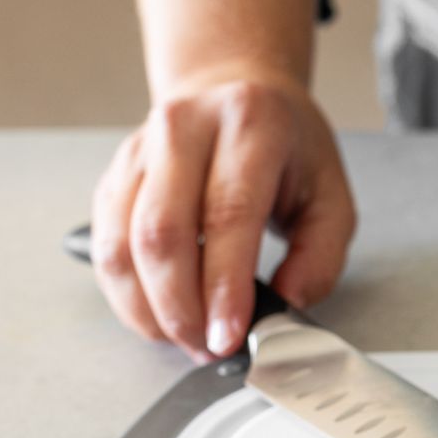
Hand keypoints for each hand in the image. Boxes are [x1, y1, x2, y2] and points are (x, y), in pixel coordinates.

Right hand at [90, 67, 355, 360]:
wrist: (237, 89)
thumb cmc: (289, 148)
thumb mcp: (332, 196)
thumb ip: (320, 257)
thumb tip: (288, 303)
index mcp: (251, 127)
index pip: (227, 215)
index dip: (223, 285)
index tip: (228, 335)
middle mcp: (185, 128)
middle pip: (162, 232)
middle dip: (180, 307)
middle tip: (207, 348)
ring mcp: (140, 149)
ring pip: (121, 242)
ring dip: (147, 307)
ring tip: (184, 339)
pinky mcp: (114, 174)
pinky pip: (105, 242)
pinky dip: (126, 291)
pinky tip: (157, 314)